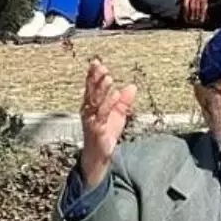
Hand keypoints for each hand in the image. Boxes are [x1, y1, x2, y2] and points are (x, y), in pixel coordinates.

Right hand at [79, 59, 136, 188]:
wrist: (97, 157)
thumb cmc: (104, 135)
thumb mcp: (117, 115)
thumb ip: (124, 101)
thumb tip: (132, 86)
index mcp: (91, 106)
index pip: (90, 88)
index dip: (92, 75)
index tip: (96, 63)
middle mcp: (88, 112)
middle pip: (91, 92)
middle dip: (96, 79)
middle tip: (102, 67)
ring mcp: (91, 121)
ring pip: (96, 102)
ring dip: (102, 90)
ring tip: (108, 78)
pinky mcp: (97, 130)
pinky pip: (102, 116)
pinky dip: (108, 105)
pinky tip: (114, 96)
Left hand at [179, 0, 213, 24]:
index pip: (186, 4)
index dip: (185, 11)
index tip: (185, 17)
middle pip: (191, 7)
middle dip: (191, 14)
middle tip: (190, 20)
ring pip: (197, 8)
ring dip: (196, 15)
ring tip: (195, 20)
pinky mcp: (204, 0)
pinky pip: (203, 8)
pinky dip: (202, 14)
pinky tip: (202, 19)